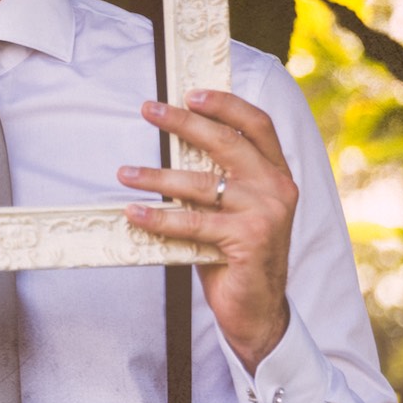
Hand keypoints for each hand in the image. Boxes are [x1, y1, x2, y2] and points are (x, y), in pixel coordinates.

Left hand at [118, 89, 298, 369]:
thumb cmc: (236, 254)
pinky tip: (134, 212)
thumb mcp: (233, 210)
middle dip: (183, 123)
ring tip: (124, 172)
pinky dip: (159, 217)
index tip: (190, 93)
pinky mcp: (248, 241)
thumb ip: (217, 179)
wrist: (257, 310)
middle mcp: (278, 188)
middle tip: (148, 110)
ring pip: (202, 184)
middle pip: (227, 143)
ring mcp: (266, 214)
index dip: (226, 104)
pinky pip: (192, 223)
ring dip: (156, 175)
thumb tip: (172, 145)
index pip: (258, 124)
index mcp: (278, 174)